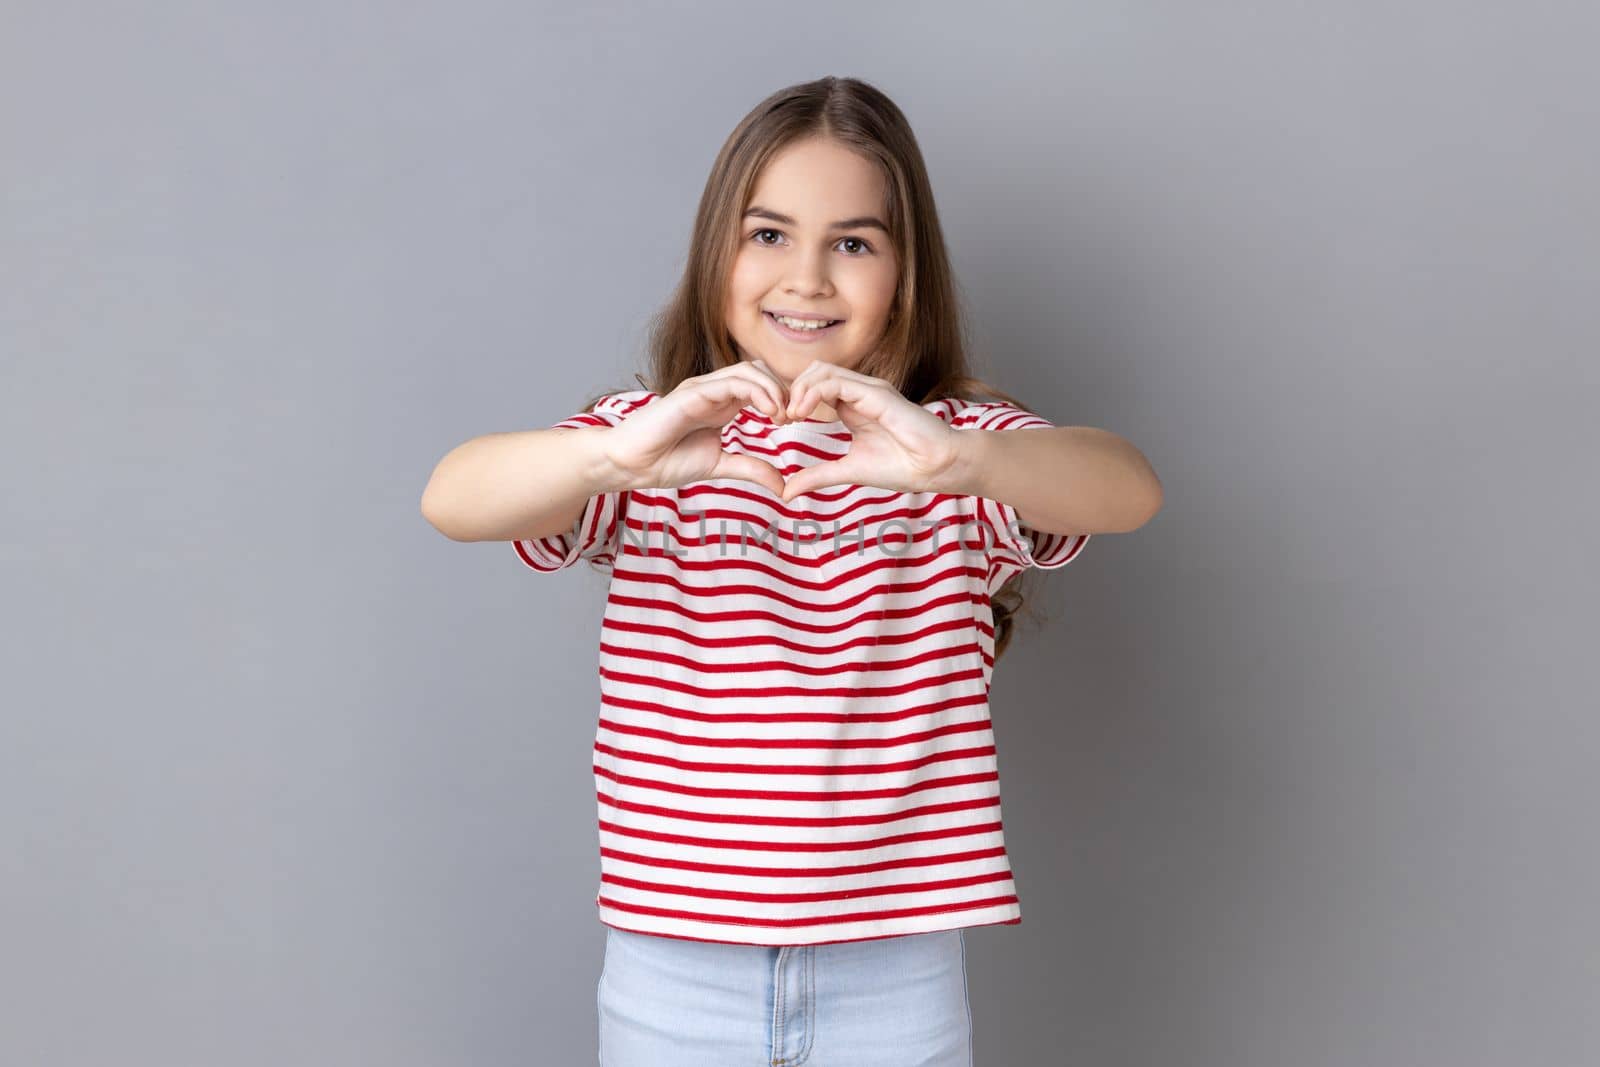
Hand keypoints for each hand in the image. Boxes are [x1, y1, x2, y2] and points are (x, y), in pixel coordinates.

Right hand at [600, 360, 793, 495]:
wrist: (630, 463)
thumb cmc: (665, 461)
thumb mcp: (719, 465)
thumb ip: (750, 468)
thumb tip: (782, 485)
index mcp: (722, 404)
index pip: (761, 385)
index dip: (782, 398)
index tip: (795, 422)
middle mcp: (714, 391)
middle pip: (760, 370)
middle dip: (782, 389)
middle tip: (794, 417)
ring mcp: (703, 388)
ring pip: (748, 370)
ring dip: (773, 389)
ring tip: (783, 415)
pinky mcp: (693, 392)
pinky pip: (731, 381)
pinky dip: (756, 392)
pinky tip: (769, 412)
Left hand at [780, 362, 965, 501]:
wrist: (938, 467)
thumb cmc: (903, 466)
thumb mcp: (849, 471)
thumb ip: (818, 476)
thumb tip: (787, 491)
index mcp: (853, 405)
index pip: (814, 385)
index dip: (793, 398)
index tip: (781, 423)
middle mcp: (860, 391)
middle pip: (813, 371)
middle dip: (791, 389)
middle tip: (781, 417)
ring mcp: (869, 389)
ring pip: (821, 370)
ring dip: (799, 390)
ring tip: (791, 415)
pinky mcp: (876, 394)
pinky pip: (836, 383)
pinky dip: (813, 393)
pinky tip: (802, 413)